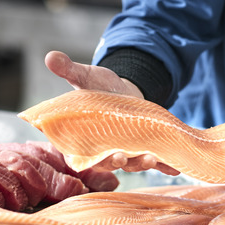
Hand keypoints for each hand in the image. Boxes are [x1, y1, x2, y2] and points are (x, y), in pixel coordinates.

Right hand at [44, 50, 178, 175]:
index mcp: (83, 140)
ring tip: (152, 159)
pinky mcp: (145, 149)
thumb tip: (50, 55)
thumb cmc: (98, 87)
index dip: (93, 160)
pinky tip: (174, 169)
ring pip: (133, 164)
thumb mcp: (84, 77)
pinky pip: (156, 162)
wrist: (123, 90)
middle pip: (110, 164)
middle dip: (119, 163)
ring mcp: (127, 152)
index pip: (84, 157)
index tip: (102, 155)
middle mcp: (104, 151)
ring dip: (143, 164)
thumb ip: (68, 70)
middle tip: (125, 157)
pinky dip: (165, 167)